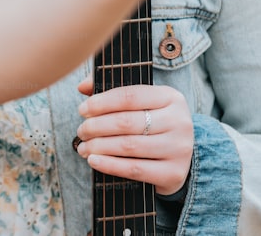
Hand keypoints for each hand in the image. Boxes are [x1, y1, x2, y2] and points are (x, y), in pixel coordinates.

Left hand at [76, 77, 192, 195]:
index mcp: (170, 97)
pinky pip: (135, 169)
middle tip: (81, 131)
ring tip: (83, 147)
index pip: (129, 96)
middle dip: (96, 127)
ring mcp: (179, 148)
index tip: (82, 110)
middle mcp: (179, 121)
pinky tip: (93, 160)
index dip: (100, 103)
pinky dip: (109, 165)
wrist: (178, 155)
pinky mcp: (174, 173)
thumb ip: (110, 90)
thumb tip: (82, 86)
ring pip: (128, 146)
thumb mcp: (139, 102)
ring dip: (98, 146)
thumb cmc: (151, 122)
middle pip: (126, 122)